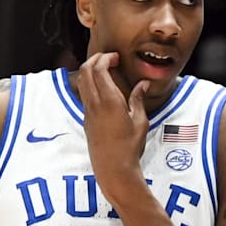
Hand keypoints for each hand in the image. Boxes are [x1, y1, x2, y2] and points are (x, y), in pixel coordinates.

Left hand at [79, 52, 149, 190]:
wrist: (113, 168)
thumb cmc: (130, 147)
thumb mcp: (140, 121)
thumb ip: (139, 99)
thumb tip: (143, 84)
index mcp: (109, 101)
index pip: (99, 70)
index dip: (105, 58)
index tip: (115, 57)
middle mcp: (95, 104)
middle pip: (85, 71)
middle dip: (95, 60)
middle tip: (108, 59)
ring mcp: (88, 111)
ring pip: (82, 82)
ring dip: (90, 71)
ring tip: (104, 70)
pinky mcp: (86, 119)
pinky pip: (84, 93)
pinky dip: (90, 83)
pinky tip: (103, 87)